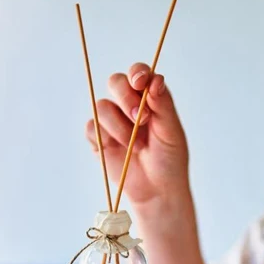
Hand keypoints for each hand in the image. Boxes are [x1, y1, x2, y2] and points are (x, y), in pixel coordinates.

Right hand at [85, 64, 189, 206]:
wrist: (158, 189)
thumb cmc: (169, 159)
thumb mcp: (172, 130)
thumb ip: (163, 104)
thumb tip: (154, 80)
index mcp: (149, 97)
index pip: (138, 73)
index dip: (137, 73)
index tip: (140, 83)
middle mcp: (128, 104)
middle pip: (115, 82)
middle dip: (126, 98)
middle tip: (142, 119)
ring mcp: (112, 121)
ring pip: (103, 106)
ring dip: (120, 127)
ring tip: (136, 146)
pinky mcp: (98, 138)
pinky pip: (91, 127)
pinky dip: (105, 137)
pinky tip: (119, 149)